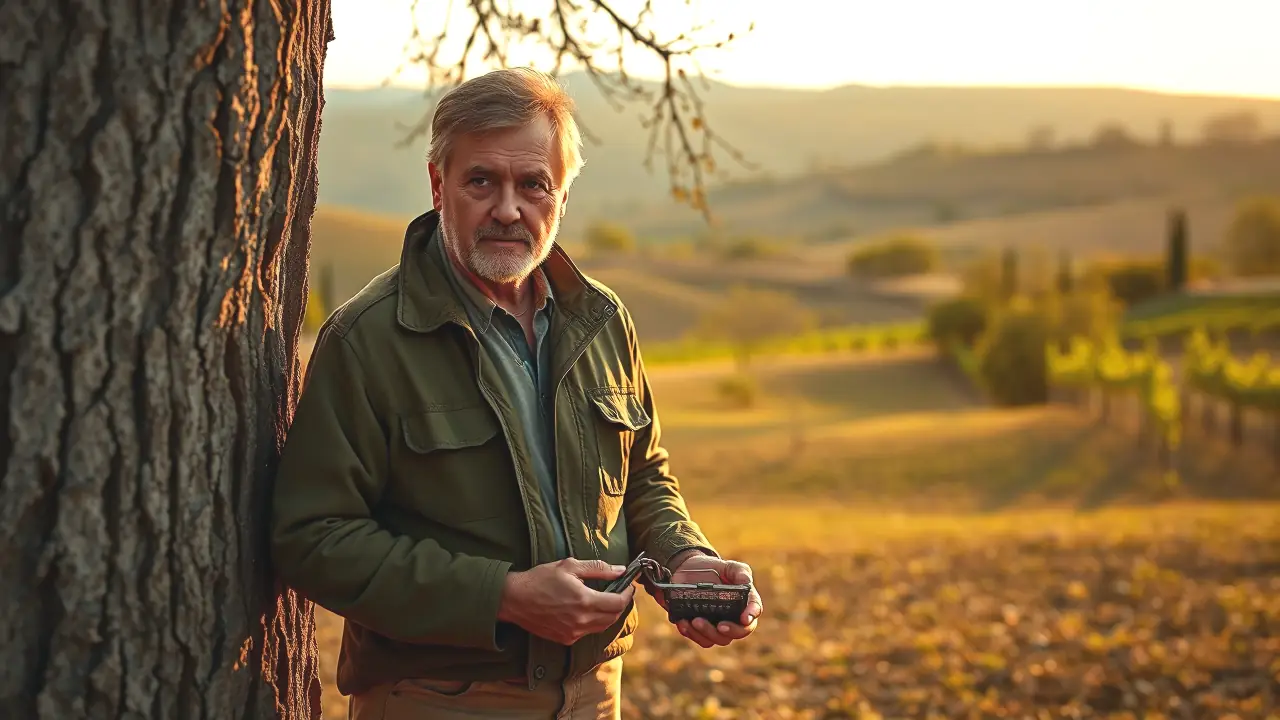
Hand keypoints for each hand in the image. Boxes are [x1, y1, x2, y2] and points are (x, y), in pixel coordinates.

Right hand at [497, 558, 635, 645]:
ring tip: (606, 600)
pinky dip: (594, 622)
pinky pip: (588, 632)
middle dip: (620, 604)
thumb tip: (621, 570)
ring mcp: (573, 633)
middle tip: (620, 591)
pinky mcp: (565, 639)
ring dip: (609, 614)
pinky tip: (588, 610)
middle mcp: (581, 621)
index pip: (618, 603)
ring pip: (602, 626)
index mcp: (585, 601)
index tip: (629, 585)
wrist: (514, 599)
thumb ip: (599, 568)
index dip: (628, 594)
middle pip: (613, 617)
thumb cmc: (540, 579)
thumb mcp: (570, 566)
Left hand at [649, 553, 762, 648]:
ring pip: (717, 639)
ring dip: (706, 633)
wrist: (691, 571)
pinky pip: (699, 638)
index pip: (753, 614)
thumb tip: (747, 582)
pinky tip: (683, 622)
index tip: (744, 618)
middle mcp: (733, 619)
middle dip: (729, 631)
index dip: (750, 617)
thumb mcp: (729, 567)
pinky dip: (691, 632)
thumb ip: (741, 572)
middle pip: (737, 632)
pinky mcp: (700, 630)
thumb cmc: (715, 570)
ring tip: (694, 621)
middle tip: (719, 625)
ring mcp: (717, 626)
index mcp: (744, 605)